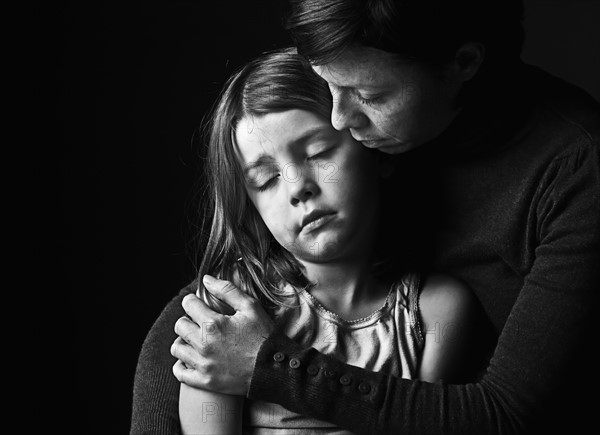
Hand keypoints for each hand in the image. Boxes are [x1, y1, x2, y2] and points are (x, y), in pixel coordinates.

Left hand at [171, 274, 274, 394]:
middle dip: (188, 320)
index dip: (193, 301)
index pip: (188, 304)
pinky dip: (181, 365)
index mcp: (214, 324)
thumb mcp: (250, 307)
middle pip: (179, 326)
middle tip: (200, 322)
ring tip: (196, 339)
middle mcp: (204, 344)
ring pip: (177, 348)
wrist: (273, 369)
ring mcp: (203, 364)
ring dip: (184, 341)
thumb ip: (227, 290)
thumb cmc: (263, 336)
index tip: (199, 304)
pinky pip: (179, 372)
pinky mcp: (204, 381)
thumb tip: (206, 279)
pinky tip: (192, 358)